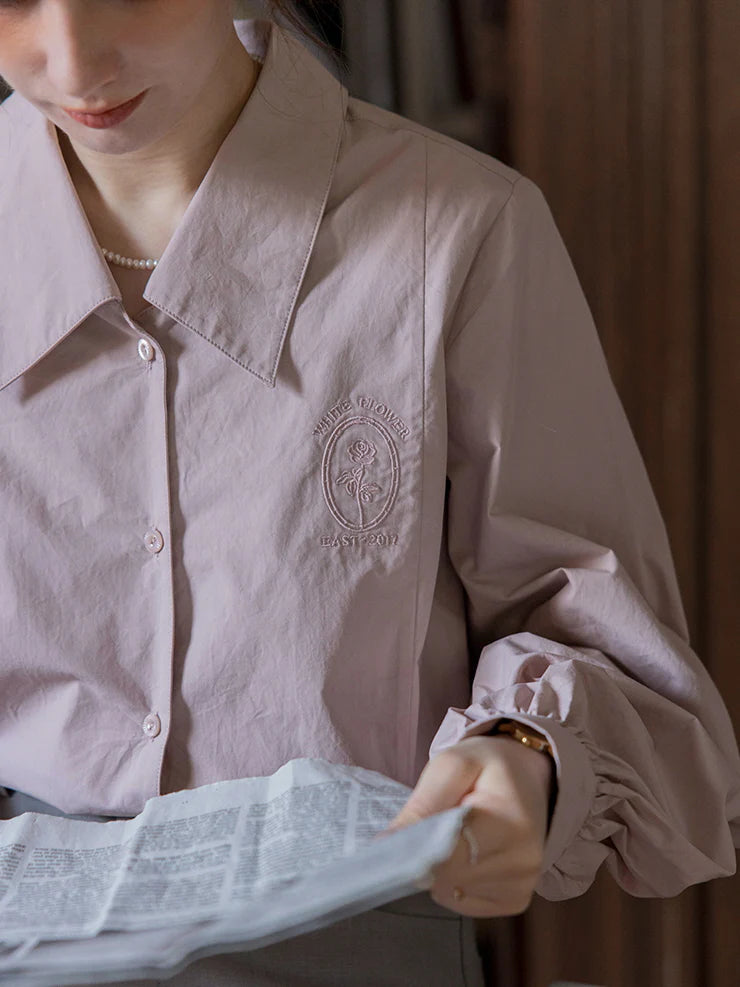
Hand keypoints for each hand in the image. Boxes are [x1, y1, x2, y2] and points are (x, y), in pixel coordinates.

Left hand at [387, 734, 553, 916]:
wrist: (530, 777)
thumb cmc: (489, 766)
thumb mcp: (453, 764)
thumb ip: (422, 804)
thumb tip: (385, 844)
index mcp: (511, 823)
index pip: (450, 855)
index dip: (416, 852)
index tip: (394, 842)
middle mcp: (523, 862)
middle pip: (447, 877)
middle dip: (425, 856)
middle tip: (429, 825)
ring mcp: (522, 886)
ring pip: (450, 892)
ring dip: (439, 868)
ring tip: (454, 835)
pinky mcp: (515, 901)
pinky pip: (463, 902)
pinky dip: (452, 881)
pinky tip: (464, 854)